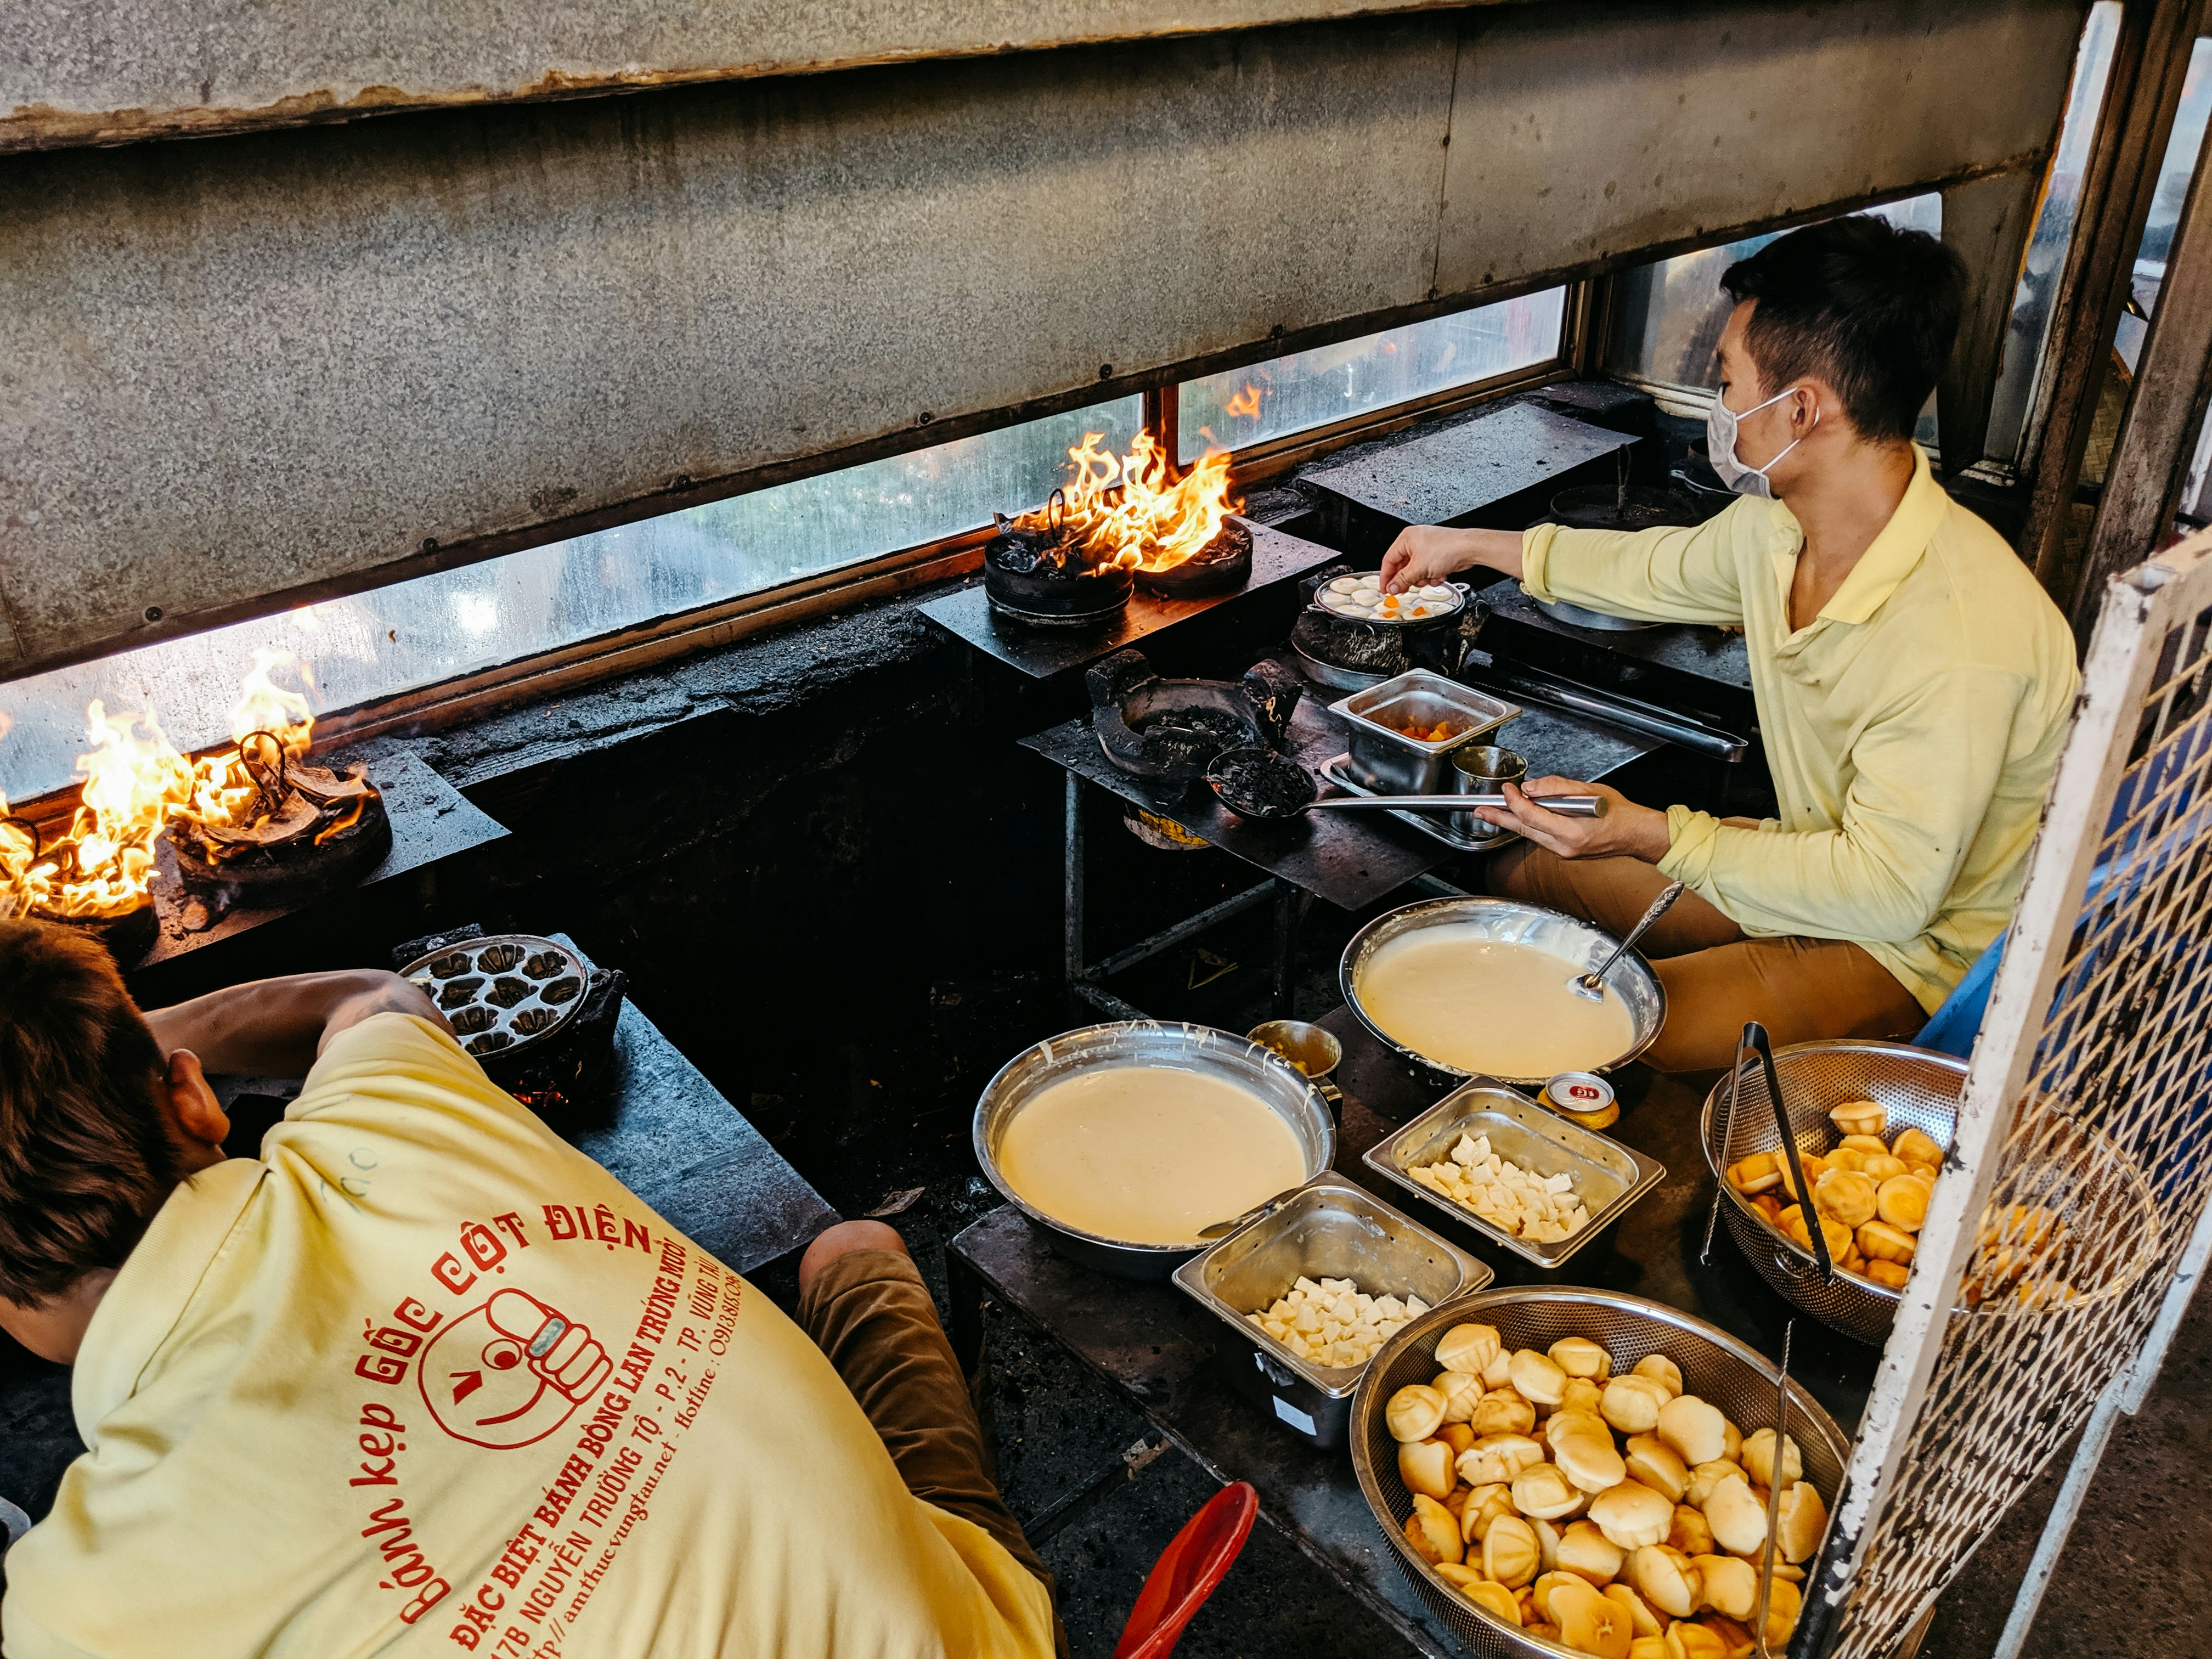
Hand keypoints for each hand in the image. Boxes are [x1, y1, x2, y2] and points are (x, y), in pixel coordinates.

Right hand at [1379, 526, 1521, 592]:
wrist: (1469, 548)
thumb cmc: (1447, 548)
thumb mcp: (1419, 568)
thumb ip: (1402, 580)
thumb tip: (1392, 587)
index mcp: (1407, 538)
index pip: (1389, 560)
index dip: (1386, 577)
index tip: (1385, 589)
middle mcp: (1415, 541)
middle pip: (1403, 567)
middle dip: (1408, 579)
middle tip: (1406, 589)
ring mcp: (1426, 548)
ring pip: (1415, 571)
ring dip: (1422, 578)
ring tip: (1429, 577)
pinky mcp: (1436, 556)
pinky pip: (1427, 571)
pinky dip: (1432, 576)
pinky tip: (1439, 575)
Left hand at [1476, 778, 1671, 862]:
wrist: (1635, 835)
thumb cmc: (1619, 813)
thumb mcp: (1590, 791)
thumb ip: (1557, 788)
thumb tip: (1531, 787)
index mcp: (1571, 831)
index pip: (1531, 815)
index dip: (1514, 801)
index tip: (1508, 789)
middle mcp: (1564, 846)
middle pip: (1523, 829)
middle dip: (1499, 818)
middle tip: (1479, 810)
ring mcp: (1563, 852)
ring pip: (1529, 834)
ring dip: (1511, 821)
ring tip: (1490, 812)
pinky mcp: (1564, 852)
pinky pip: (1540, 837)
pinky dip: (1529, 825)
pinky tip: (1519, 816)